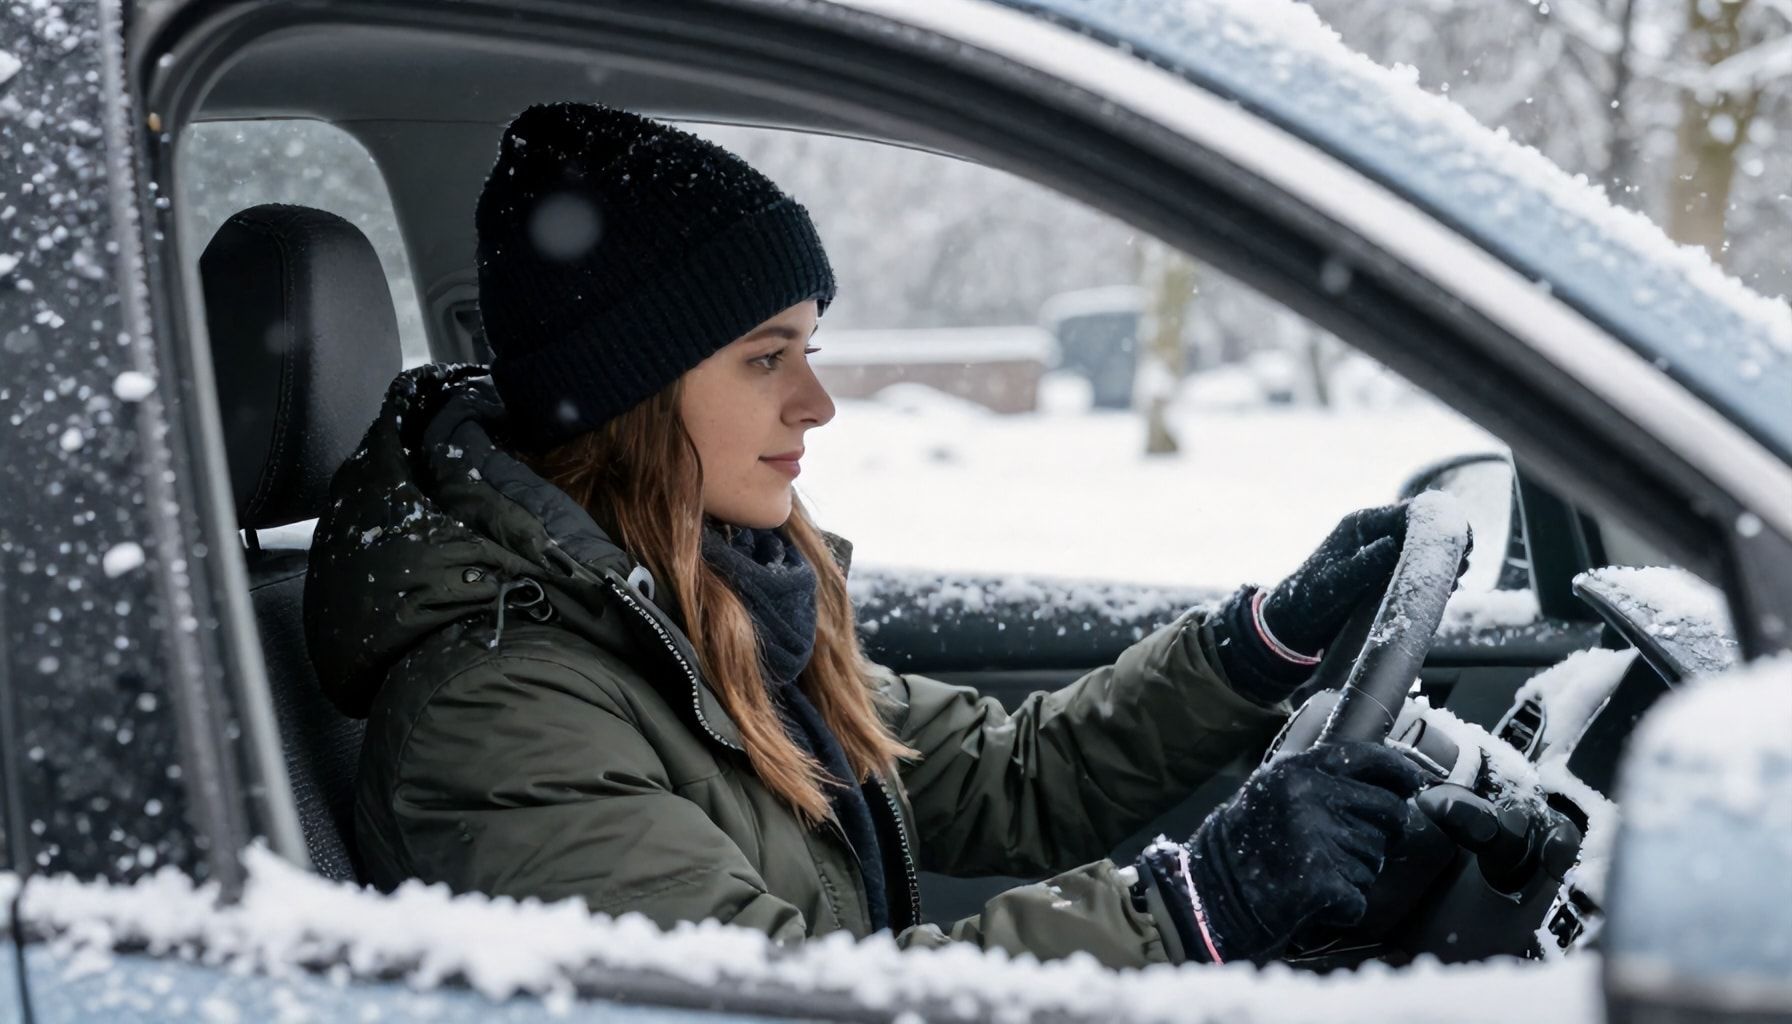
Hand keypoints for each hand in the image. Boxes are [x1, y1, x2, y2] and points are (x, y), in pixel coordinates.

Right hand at [1135, 741, 1426, 964]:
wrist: (1206, 895)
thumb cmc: (1242, 847)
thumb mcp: (1273, 792)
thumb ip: (1321, 783)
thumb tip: (1389, 786)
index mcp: (1297, 770)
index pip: (1369, 757)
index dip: (1400, 771)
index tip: (1413, 782)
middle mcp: (1309, 796)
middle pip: (1389, 812)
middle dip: (1380, 835)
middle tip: (1344, 849)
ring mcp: (1316, 838)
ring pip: (1375, 859)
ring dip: (1354, 873)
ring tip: (1311, 872)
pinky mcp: (1320, 881)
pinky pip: (1358, 897)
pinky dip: (1341, 906)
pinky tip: (1310, 900)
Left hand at [1211, 502, 1471, 704]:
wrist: (1292, 624)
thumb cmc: (1307, 602)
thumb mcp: (1334, 585)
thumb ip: (1363, 565)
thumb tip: (1391, 544)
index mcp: (1362, 525)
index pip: (1411, 512)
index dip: (1440, 524)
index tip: (1461, 544)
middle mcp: (1375, 534)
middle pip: (1424, 528)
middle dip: (1445, 544)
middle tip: (1460, 568)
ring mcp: (1381, 553)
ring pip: (1424, 549)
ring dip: (1441, 562)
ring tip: (1453, 581)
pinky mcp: (1386, 573)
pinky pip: (1417, 568)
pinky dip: (1432, 577)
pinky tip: (1442, 591)